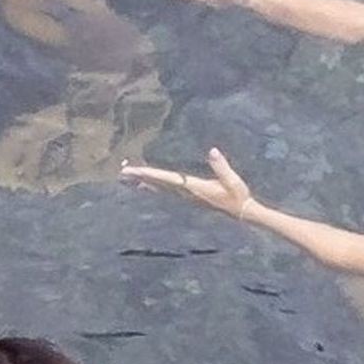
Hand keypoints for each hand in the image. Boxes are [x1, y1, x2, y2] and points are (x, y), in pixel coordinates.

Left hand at [120, 146, 255, 218]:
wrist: (241, 212)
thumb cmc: (238, 196)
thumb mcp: (232, 181)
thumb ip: (221, 167)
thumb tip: (212, 151)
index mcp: (193, 188)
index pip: (167, 179)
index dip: (150, 175)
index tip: (135, 172)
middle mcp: (186, 193)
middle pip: (158, 184)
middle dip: (140, 178)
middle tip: (122, 173)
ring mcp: (186, 196)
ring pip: (159, 188)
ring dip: (143, 182)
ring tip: (127, 179)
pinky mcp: (188, 196)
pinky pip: (166, 190)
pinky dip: (153, 186)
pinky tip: (144, 185)